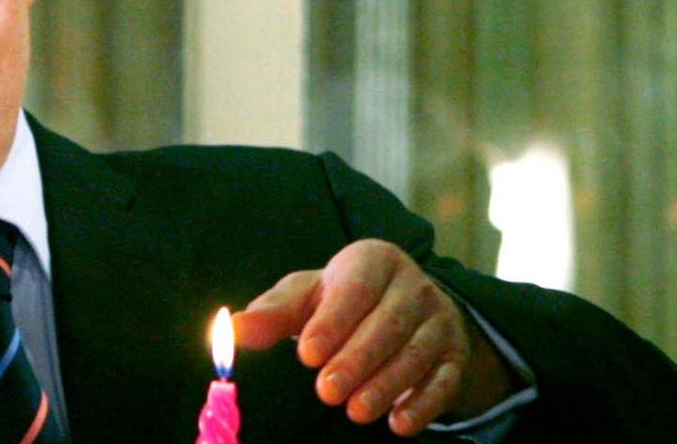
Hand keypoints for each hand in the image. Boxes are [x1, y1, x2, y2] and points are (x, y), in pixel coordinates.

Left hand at [233, 239, 513, 436]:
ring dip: (387, 385)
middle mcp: (413, 285)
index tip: (307, 354)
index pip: (355, 288)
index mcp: (373, 260)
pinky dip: (424, 403)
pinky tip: (399, 423)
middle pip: (388, 324)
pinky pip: (444, 380)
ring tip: (356, 411)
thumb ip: (271, 313)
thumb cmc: (341, 300)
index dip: (333, 321)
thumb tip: (230, 330)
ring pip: (416, 353)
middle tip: (326, 392)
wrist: (402, 304)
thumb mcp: (306, 296)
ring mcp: (439, 320)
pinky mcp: (455, 354)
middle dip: (357, 360)